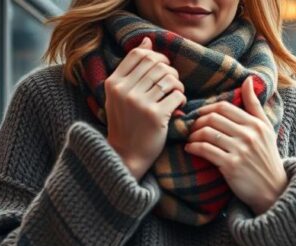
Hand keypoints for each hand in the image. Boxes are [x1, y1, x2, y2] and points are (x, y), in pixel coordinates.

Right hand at [105, 37, 185, 180]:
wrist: (126, 155)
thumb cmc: (126, 123)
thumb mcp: (120, 95)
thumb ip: (131, 69)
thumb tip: (148, 41)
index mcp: (113, 82)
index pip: (140, 54)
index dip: (157, 57)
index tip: (163, 68)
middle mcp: (124, 90)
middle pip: (157, 64)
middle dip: (170, 71)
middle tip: (173, 84)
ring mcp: (139, 102)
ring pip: (169, 78)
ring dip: (178, 84)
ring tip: (175, 94)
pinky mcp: (155, 115)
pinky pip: (178, 95)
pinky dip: (182, 99)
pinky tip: (177, 107)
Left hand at [186, 76, 287, 214]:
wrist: (273, 190)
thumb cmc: (267, 158)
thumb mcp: (266, 130)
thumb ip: (255, 105)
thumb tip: (249, 79)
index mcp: (257, 124)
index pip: (224, 107)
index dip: (207, 109)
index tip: (200, 117)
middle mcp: (249, 135)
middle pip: (213, 118)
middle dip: (197, 122)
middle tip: (192, 129)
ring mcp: (241, 150)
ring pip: (207, 133)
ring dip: (193, 135)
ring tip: (191, 139)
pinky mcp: (231, 166)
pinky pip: (205, 150)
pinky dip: (193, 148)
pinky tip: (190, 149)